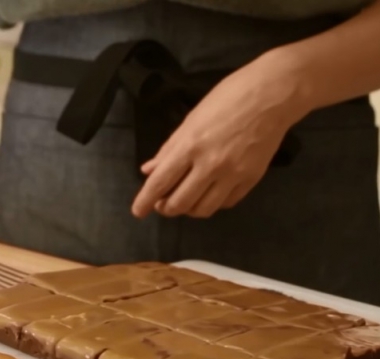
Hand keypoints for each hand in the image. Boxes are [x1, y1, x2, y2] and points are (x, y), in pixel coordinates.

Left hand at [131, 52, 308, 218]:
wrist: (273, 94)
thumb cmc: (228, 98)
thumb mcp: (191, 119)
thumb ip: (169, 148)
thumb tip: (149, 170)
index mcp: (190, 146)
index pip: (160, 182)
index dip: (145, 201)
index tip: (138, 212)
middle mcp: (210, 165)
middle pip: (180, 203)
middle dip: (166, 208)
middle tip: (162, 204)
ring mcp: (233, 174)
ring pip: (203, 209)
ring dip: (189, 209)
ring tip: (184, 199)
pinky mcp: (252, 179)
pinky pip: (226, 203)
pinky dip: (212, 203)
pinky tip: (208, 193)